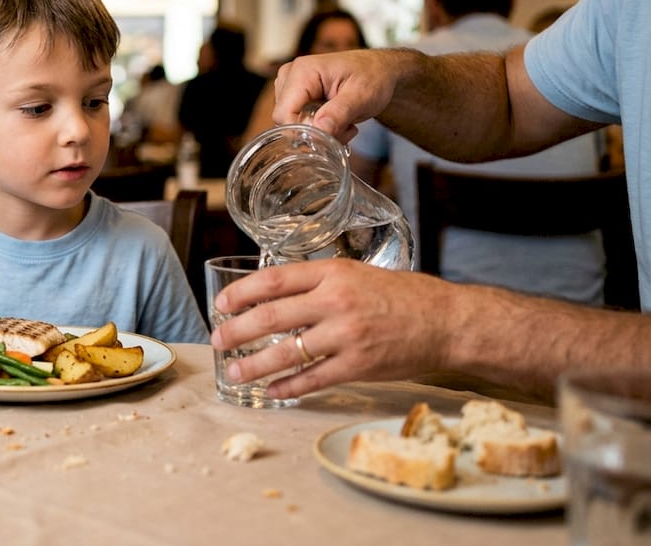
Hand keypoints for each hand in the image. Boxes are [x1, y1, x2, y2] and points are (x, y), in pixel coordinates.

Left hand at [209, 259, 461, 398]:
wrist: (447, 322)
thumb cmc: (402, 296)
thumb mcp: (357, 274)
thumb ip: (319, 282)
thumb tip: (275, 294)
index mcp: (333, 273)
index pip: (274, 279)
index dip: (242, 293)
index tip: (222, 304)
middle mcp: (336, 302)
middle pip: (271, 316)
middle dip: (237, 330)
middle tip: (217, 339)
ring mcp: (347, 336)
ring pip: (286, 353)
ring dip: (254, 365)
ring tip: (234, 372)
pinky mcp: (359, 366)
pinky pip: (313, 379)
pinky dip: (288, 386)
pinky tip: (270, 390)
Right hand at [272, 49, 411, 144]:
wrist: (379, 70)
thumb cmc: (373, 76)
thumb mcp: (362, 96)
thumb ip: (339, 114)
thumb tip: (317, 132)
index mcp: (303, 71)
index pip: (283, 113)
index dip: (303, 131)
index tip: (331, 137)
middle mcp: (289, 75)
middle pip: (286, 120)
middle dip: (315, 132)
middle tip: (345, 129)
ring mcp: (289, 85)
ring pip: (292, 123)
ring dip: (319, 131)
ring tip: (344, 122)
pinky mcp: (295, 94)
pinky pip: (297, 121)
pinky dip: (318, 128)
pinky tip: (336, 120)